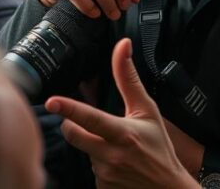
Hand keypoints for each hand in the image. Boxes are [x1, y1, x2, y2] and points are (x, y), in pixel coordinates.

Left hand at [46, 39, 197, 188]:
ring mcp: (104, 175)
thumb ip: (128, 79)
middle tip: (83, 120)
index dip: (69, 109)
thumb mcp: (147, 110)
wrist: (166, 188)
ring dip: (91, 144)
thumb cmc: (159, 146)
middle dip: (72, 123)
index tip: (52, 101)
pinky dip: (98, 162)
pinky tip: (115, 163)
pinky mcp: (101, 188)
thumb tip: (123, 45)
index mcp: (124, 134)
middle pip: (74, 134)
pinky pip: (90, 168)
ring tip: (113, 146)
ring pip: (83, 151)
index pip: (90, 119)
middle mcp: (111, 155)